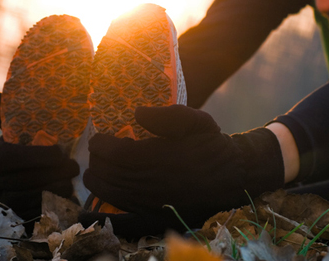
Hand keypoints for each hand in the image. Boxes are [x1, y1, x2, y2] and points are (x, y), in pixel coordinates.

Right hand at [0, 91, 78, 223]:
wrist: (33, 175)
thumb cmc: (31, 147)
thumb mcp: (21, 130)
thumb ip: (6, 112)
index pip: (10, 157)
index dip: (36, 156)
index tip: (59, 152)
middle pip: (21, 179)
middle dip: (51, 173)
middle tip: (73, 167)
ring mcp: (3, 201)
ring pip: (28, 198)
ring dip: (54, 188)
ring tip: (71, 181)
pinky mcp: (16, 216)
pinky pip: (32, 213)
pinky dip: (50, 204)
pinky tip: (64, 194)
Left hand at [83, 105, 284, 229]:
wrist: (231, 176)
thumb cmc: (210, 144)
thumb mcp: (196, 120)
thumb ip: (166, 114)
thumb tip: (136, 113)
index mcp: (158, 157)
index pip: (114, 153)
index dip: (100, 144)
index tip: (99, 137)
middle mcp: (150, 182)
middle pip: (106, 172)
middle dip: (97, 159)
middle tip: (99, 149)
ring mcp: (149, 202)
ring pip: (108, 191)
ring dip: (97, 177)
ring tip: (100, 165)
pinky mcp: (151, 215)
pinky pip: (118, 210)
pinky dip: (104, 198)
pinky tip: (101, 190)